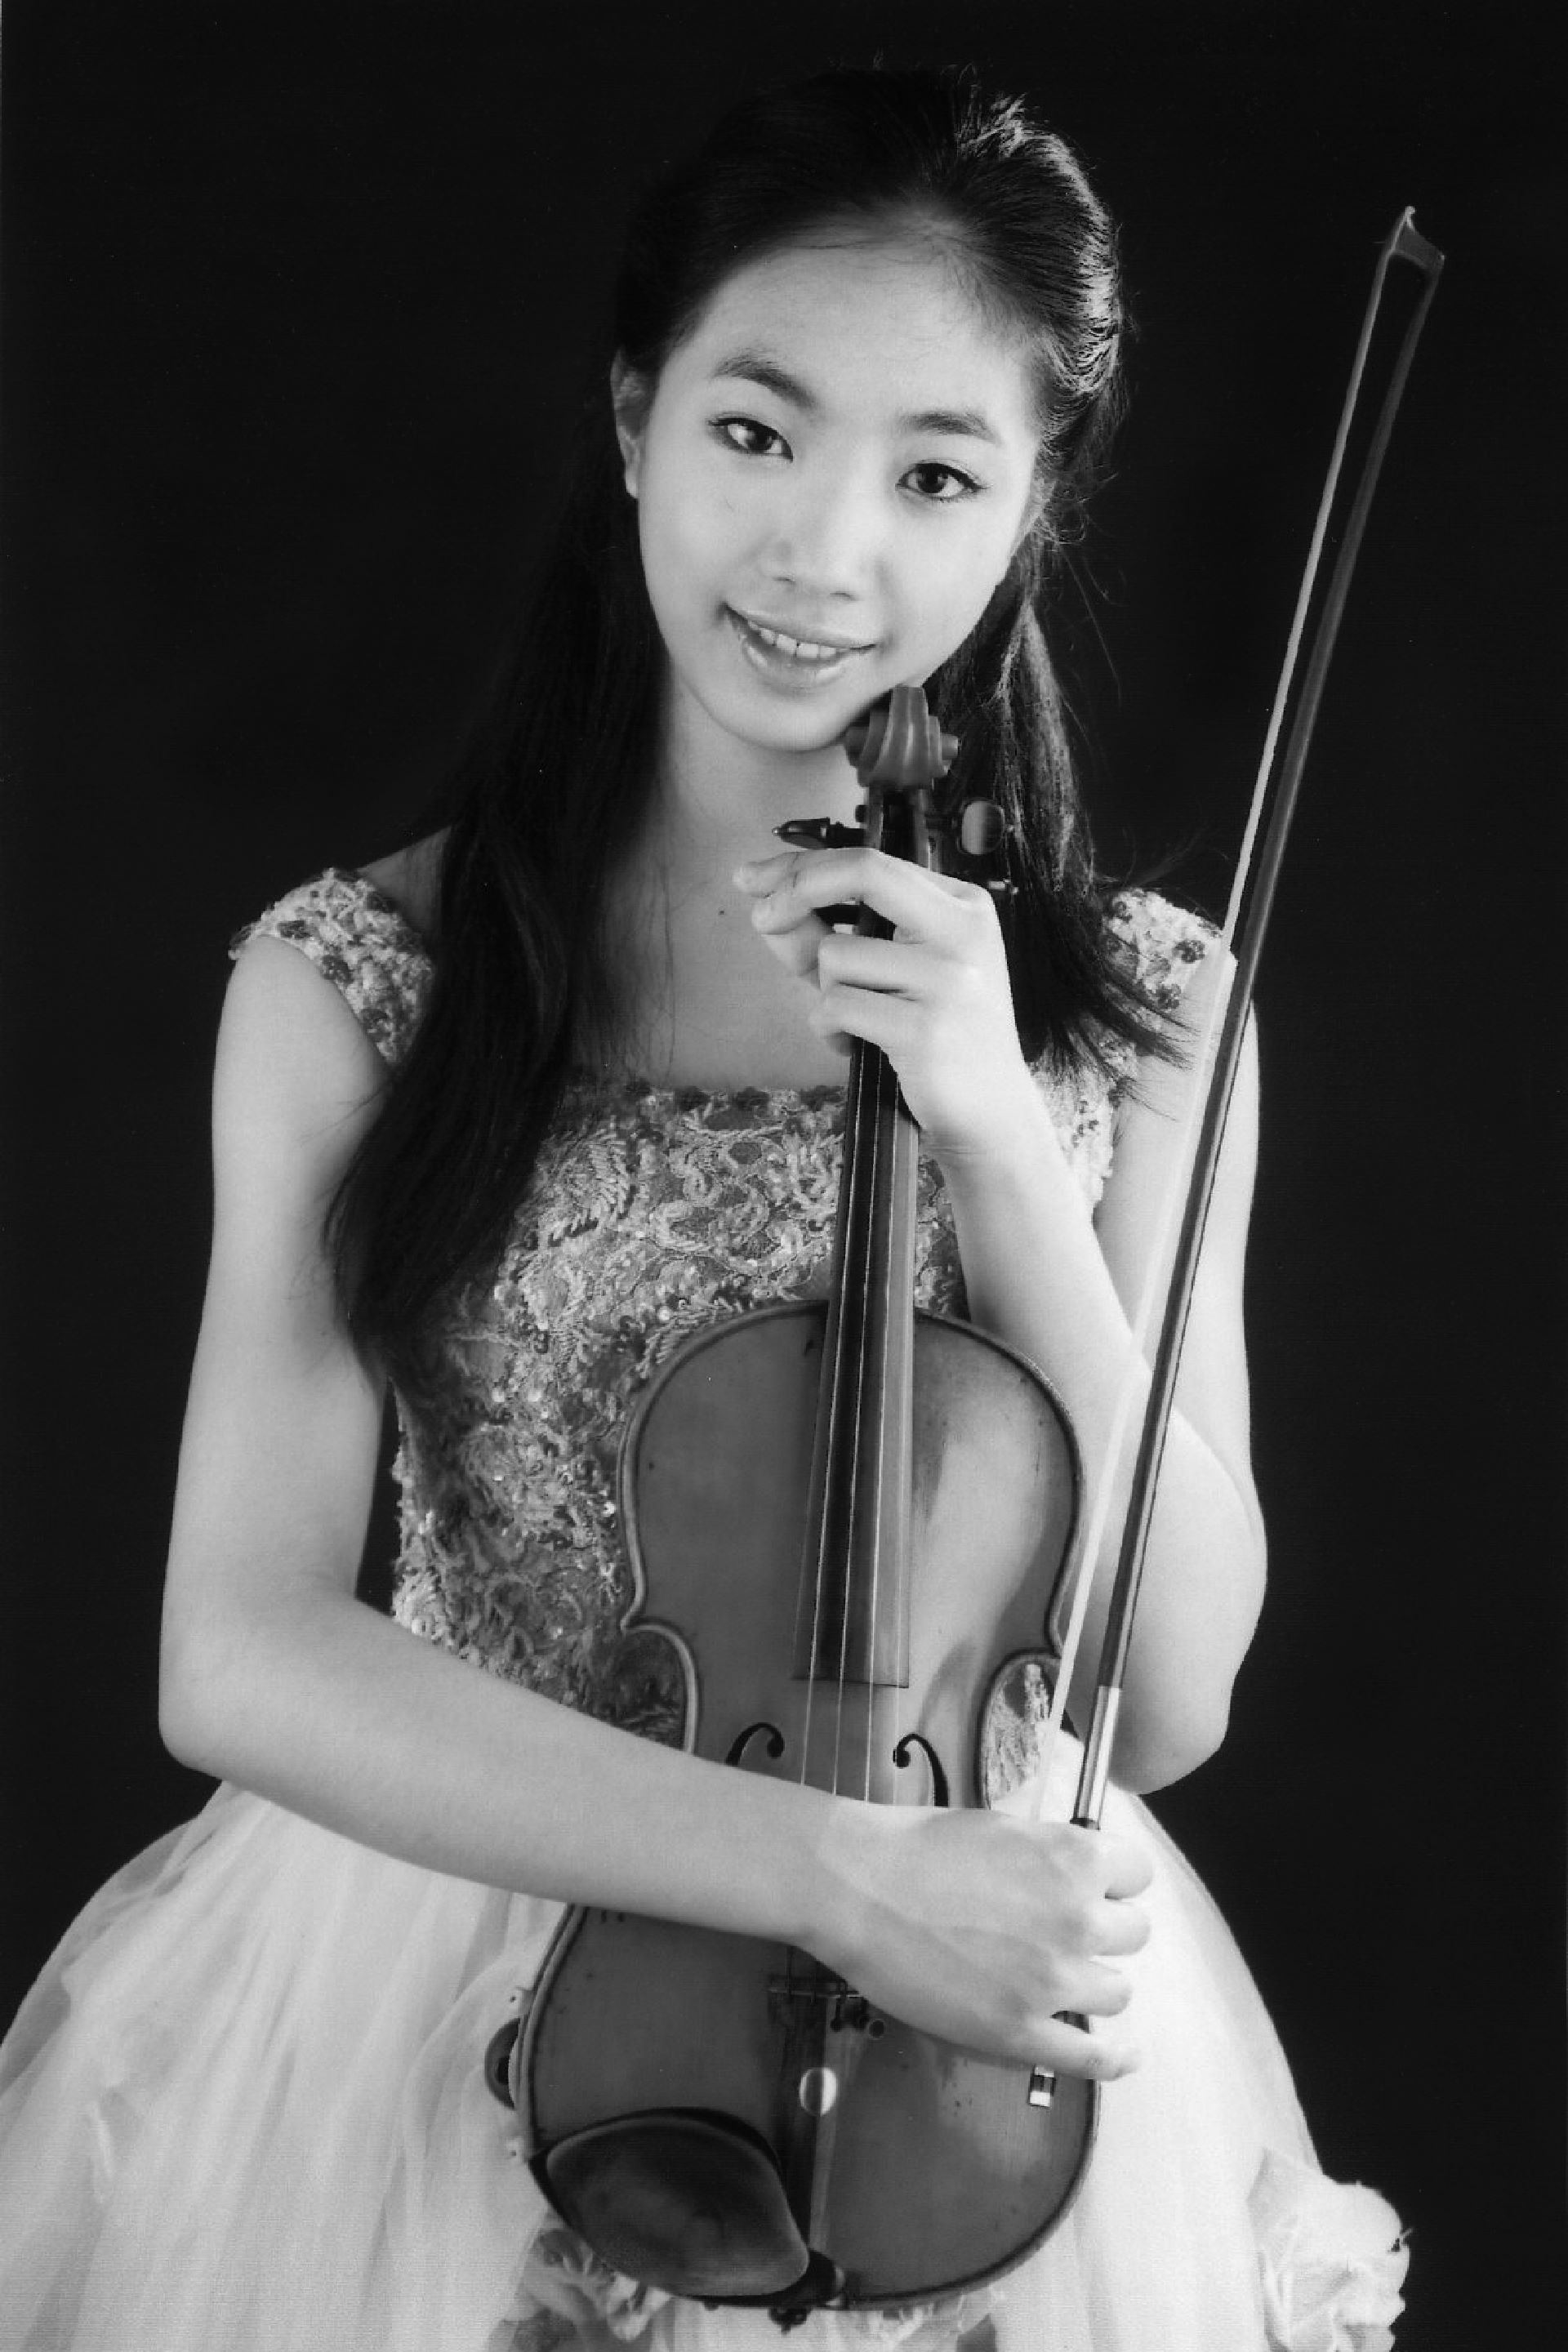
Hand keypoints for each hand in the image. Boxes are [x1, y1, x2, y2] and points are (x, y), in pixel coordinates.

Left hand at [733, 846, 1043, 1169]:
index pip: (870, 861)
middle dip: (795, 889)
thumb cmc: (931, 1033)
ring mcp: (949, 978)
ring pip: (838, 953)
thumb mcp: (888, 970)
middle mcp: (963, 929)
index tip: (753, 876)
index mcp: (961, 904)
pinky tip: (855, 1044)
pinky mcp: (926, 1028)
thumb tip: (764, 903)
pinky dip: (829, 1028)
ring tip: (857, 1020)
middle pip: (863, 874)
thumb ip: (831, 933)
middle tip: (761, 918)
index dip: (801, 865)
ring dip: (825, 990)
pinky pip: (837, 1006)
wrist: (989, 1109)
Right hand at [807, 1799, 1151, 2078]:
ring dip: (1094, 1982)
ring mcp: (1054, 1981)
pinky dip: (1115, 2058)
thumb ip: (1051, 1858)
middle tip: (1062, 1930)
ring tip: (1058, 1977)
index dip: (1115, 1881)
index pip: (1138, 1873)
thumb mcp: (1003, 1830)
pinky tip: (1125, 2056)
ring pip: (1117, 1992)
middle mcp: (1080, 1919)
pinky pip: (1093, 2057)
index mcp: (1075, 1859)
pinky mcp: (1023, 2031)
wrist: (861, 1888)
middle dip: (1105, 1931)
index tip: (1094, 1887)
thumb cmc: (921, 1846)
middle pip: (1133, 1934)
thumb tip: (1073, 1877)